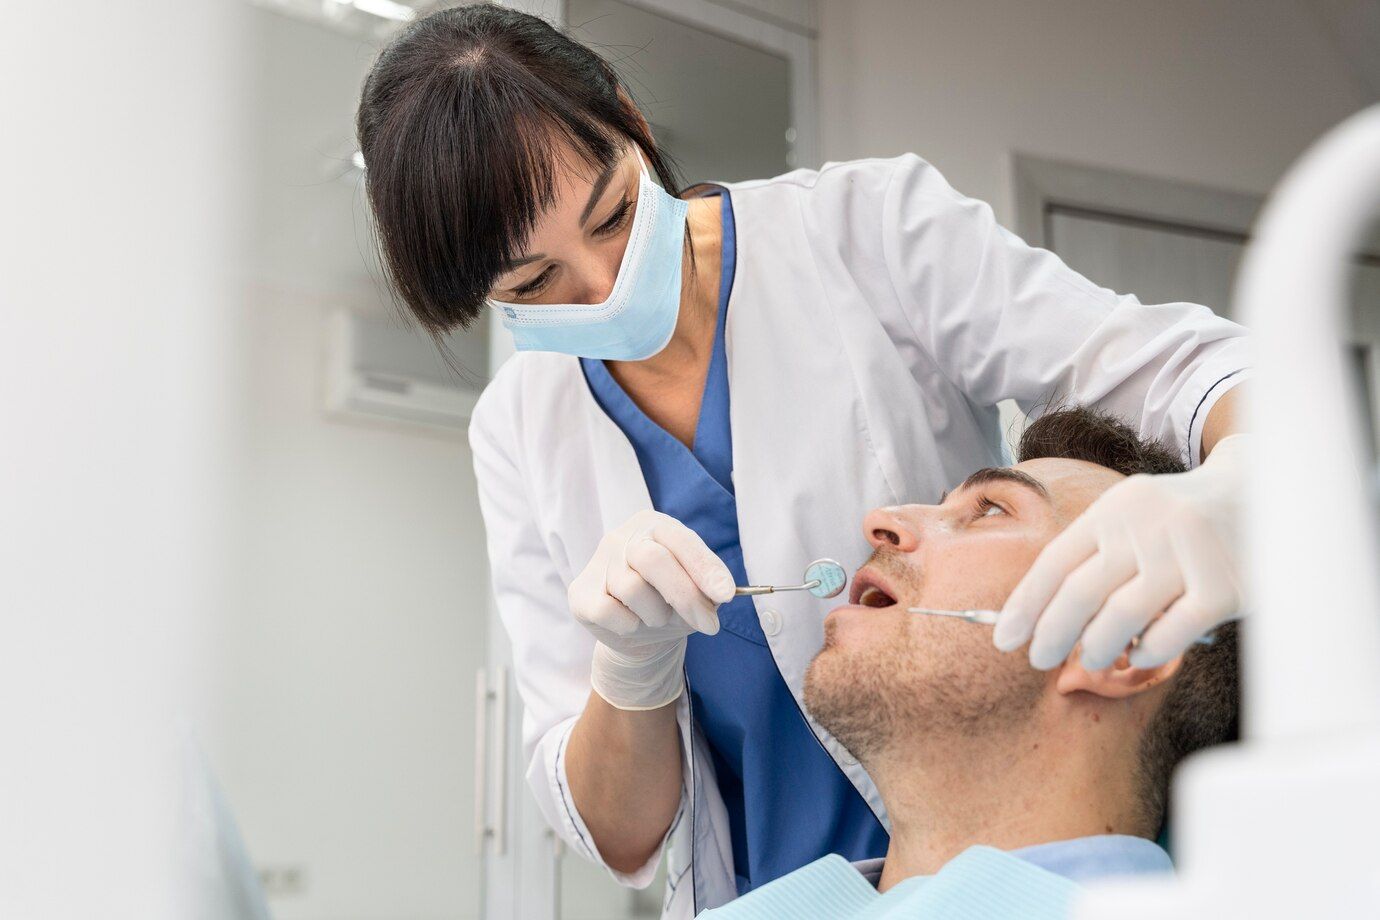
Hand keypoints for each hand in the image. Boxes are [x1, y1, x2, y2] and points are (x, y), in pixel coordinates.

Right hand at [569, 510, 734, 709]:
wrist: (637, 634)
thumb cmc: (670, 603)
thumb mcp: (696, 594)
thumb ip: (705, 590)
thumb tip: (717, 595)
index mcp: (655, 526)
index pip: (682, 541)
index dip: (705, 568)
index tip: (725, 595)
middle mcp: (623, 536)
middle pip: (654, 560)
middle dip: (684, 595)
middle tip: (706, 623)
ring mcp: (599, 562)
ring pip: (633, 589)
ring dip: (656, 615)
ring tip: (658, 618)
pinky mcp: (580, 592)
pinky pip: (609, 611)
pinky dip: (629, 626)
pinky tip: (631, 624)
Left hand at [992, 434, 1248, 670]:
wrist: (1261, 493)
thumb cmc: (1177, 519)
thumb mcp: (1130, 517)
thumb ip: (1092, 556)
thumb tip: (1039, 616)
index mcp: (1115, 509)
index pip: (1056, 562)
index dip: (1026, 605)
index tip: (1005, 639)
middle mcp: (1147, 527)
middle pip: (1081, 591)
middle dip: (1052, 633)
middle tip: (1037, 660)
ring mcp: (1187, 555)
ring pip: (1122, 616)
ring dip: (1095, 647)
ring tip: (1088, 660)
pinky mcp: (1224, 588)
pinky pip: (1172, 633)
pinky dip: (1147, 652)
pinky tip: (1138, 657)